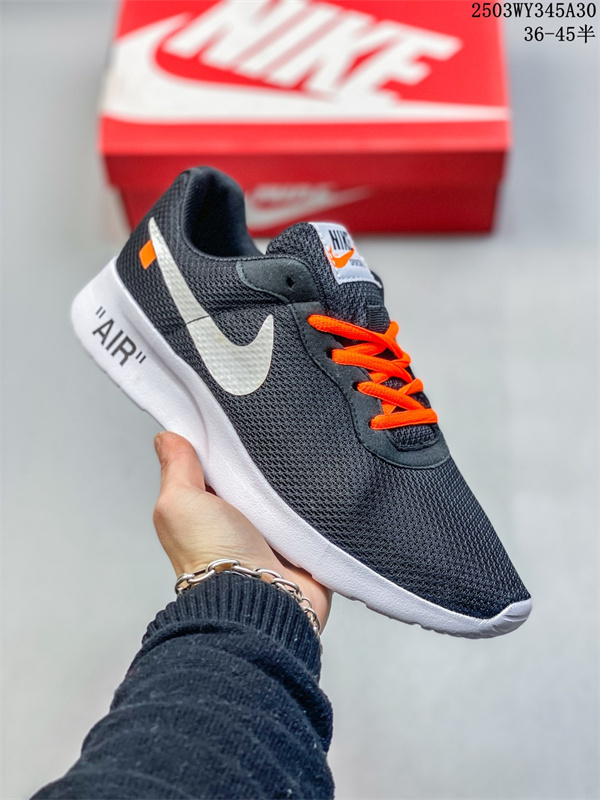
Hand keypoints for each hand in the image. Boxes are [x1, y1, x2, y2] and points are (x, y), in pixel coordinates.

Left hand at [153, 432, 330, 629]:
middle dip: (264, 462)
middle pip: (255, 478)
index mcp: (206, 511)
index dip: (223, 445)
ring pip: (288, 494)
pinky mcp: (302, 546)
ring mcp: (272, 535)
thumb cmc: (212, 558)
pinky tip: (319, 489)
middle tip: (273, 443)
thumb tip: (167, 439)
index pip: (216, 466)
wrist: (258, 599)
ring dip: (294, 483)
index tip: (235, 422)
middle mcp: (238, 523)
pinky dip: (319, 505)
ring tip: (298, 466)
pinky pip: (316, 515)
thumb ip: (176, 469)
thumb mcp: (180, 502)